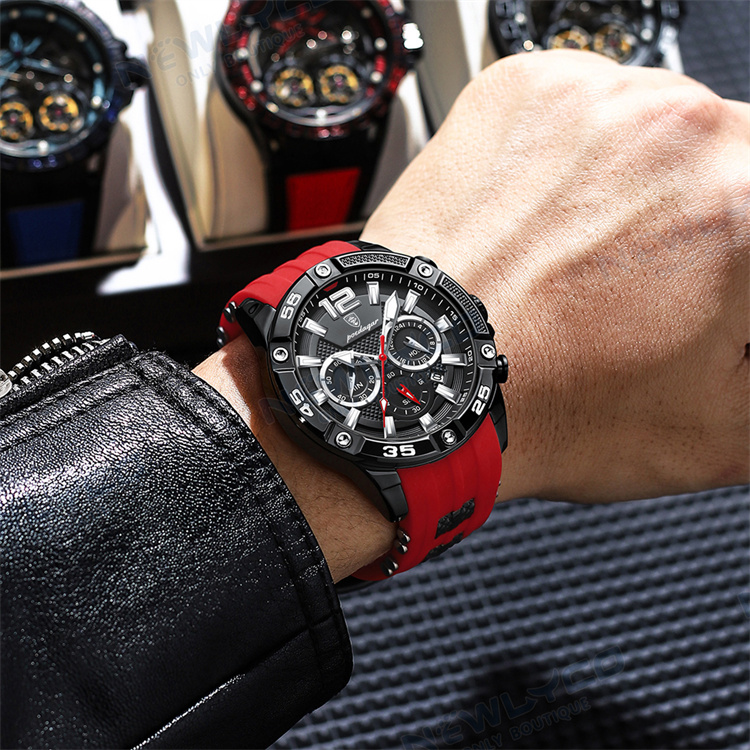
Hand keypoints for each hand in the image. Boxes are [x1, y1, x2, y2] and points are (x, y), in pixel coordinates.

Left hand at [362, 50, 748, 503]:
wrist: (420, 376)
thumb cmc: (543, 404)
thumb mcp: (722, 428)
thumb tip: (748, 330)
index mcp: (747, 204)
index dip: (740, 274)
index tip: (710, 292)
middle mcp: (676, 129)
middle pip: (727, 163)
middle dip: (702, 223)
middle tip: (645, 285)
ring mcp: (592, 100)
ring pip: (653, 132)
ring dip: (636, 186)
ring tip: (580, 258)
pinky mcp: (525, 91)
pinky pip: (579, 112)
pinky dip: (571, 161)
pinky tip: (542, 224)